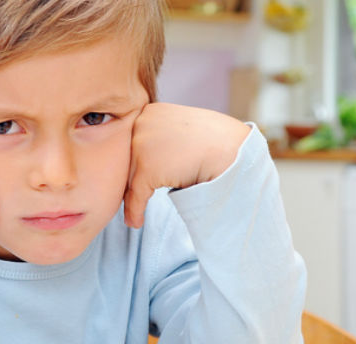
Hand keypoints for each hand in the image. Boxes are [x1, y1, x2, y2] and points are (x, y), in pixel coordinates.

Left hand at [124, 103, 250, 227]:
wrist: (231, 149)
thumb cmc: (213, 141)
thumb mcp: (180, 130)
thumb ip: (160, 138)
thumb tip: (142, 159)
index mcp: (148, 110)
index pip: (128, 141)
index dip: (130, 162)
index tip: (130, 177)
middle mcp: (141, 123)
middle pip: (124, 159)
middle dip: (128, 179)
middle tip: (130, 196)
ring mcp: (141, 145)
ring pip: (127, 178)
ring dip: (131, 196)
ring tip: (134, 211)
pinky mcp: (146, 168)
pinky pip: (135, 195)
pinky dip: (135, 211)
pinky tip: (137, 222)